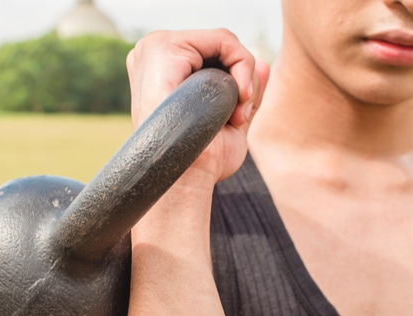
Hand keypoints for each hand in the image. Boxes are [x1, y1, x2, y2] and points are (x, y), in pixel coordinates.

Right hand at [127, 29, 270, 185]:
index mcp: (157, 72)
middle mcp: (148, 56)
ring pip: (224, 43)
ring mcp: (152, 48)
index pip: (210, 55)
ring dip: (243, 78)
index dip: (235, 80)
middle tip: (240, 117)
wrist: (186, 178)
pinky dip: (242, 67)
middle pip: (217, 47)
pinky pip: (223, 40)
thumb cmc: (203, 162)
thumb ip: (245, 93)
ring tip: (236, 114)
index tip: (240, 117)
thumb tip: (263, 65)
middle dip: (241, 79)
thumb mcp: (229, 123)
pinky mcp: (163, 47)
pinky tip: (236, 99)